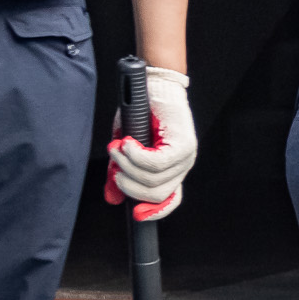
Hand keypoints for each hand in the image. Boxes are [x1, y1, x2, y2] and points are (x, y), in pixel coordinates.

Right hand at [105, 66, 194, 221]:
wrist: (153, 85)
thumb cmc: (142, 114)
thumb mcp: (126, 149)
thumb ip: (120, 173)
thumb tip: (112, 198)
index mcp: (173, 170)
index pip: (170, 200)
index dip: (154, 211)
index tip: (136, 214)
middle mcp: (183, 165)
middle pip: (156, 193)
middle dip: (128, 183)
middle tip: (115, 165)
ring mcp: (185, 155)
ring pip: (153, 179)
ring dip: (127, 165)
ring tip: (118, 147)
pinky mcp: (183, 143)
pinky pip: (155, 162)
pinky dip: (135, 155)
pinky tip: (127, 143)